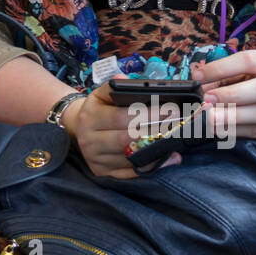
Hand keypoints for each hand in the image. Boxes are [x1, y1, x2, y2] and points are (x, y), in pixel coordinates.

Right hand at [63, 88, 182, 179]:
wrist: (78, 130)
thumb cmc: (97, 110)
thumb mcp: (100, 94)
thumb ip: (113, 86)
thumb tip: (127, 81)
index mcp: (90, 117)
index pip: (122, 117)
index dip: (149, 114)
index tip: (170, 110)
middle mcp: (89, 140)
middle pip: (128, 139)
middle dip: (156, 131)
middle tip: (178, 124)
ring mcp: (95, 160)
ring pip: (131, 158)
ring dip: (157, 150)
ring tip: (176, 139)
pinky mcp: (102, 173)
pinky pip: (131, 173)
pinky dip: (152, 165)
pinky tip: (168, 157)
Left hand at [194, 50, 255, 139]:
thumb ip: (235, 73)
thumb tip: (201, 82)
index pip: (251, 60)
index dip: (223, 67)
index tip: (199, 75)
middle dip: (232, 95)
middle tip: (206, 100)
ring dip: (233, 118)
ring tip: (210, 119)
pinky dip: (240, 132)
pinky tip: (222, 130)